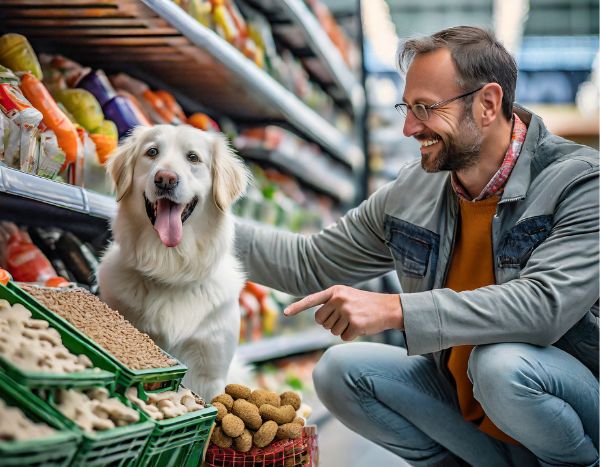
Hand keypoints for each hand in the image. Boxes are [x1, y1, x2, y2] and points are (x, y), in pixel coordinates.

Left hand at [284, 285, 403, 340]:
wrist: (388, 308)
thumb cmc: (364, 304)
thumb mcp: (346, 296)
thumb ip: (331, 303)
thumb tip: (318, 319)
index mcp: (335, 291)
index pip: (311, 300)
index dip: (297, 307)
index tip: (285, 313)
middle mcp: (338, 299)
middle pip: (320, 321)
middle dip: (330, 323)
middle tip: (345, 318)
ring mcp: (346, 311)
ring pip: (331, 331)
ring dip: (342, 330)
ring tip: (355, 320)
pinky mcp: (354, 323)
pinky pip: (343, 337)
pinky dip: (350, 336)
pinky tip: (360, 327)